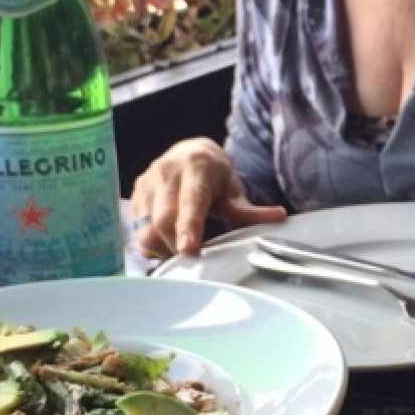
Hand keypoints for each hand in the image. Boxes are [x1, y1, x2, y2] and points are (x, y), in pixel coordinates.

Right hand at [128, 138, 285, 258]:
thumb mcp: (233, 190)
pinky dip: (151, 245)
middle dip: (175, 246)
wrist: (189, 154)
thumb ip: (250, 210)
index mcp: (196, 166)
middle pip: (163, 219)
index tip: (189, 249)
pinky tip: (166, 245)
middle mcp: (166, 172)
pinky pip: (137, 231)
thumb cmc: (215, 176)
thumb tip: (279, 217)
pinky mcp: (135, 197)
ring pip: (145, 228)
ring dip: (162, 249)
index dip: (189, 226)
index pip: (190, 200)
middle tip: (192, 260)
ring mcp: (146, 184)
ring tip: (180, 252)